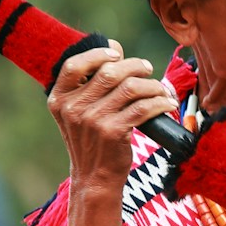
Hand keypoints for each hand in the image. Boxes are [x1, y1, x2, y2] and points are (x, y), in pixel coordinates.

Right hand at [47, 42, 179, 187]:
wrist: (94, 177)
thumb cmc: (91, 140)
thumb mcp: (79, 112)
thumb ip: (91, 83)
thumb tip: (114, 47)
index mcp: (59, 99)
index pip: (73, 65)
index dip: (97, 54)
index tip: (117, 53)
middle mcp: (73, 109)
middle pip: (109, 72)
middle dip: (134, 66)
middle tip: (147, 69)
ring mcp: (93, 120)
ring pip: (131, 88)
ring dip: (152, 85)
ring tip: (160, 90)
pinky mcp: (114, 132)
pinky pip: (144, 107)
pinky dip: (160, 103)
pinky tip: (166, 104)